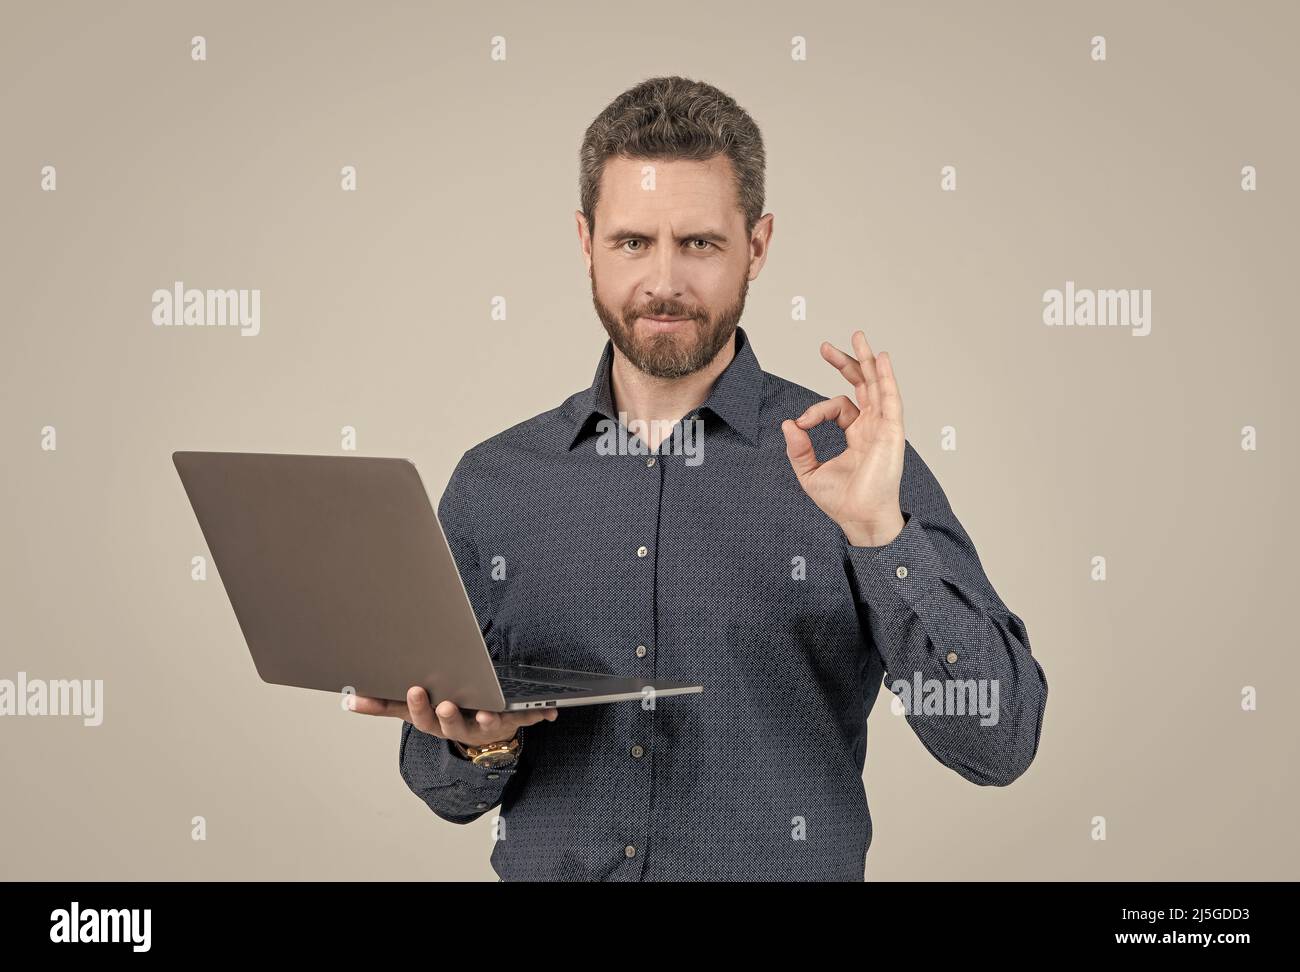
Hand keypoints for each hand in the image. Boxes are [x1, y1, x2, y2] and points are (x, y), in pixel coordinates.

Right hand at [348, 685, 556, 745]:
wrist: (481, 737)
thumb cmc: (444, 715)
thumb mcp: (414, 710)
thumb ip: (382, 704)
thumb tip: (347, 699)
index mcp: (436, 722)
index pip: (421, 716)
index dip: (418, 705)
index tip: (415, 689)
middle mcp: (460, 728)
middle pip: (451, 725)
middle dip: (448, 715)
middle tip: (446, 704)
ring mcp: (487, 728)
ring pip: (488, 726)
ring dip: (490, 721)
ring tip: (490, 714)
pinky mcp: (512, 723)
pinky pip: (527, 720)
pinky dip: (539, 716)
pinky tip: (551, 712)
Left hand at [780, 331, 905, 547]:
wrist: (859, 518)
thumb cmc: (841, 501)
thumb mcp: (809, 472)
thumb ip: (798, 448)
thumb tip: (787, 423)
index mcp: (856, 434)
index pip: (838, 406)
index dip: (816, 410)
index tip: (801, 423)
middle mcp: (872, 427)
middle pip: (862, 385)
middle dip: (846, 363)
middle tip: (825, 347)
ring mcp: (883, 427)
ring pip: (877, 385)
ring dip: (867, 361)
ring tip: (858, 337)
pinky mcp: (891, 432)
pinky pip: (891, 399)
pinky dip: (886, 378)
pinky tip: (880, 359)